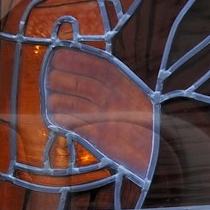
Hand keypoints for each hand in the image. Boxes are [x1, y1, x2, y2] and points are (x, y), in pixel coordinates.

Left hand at [41, 45, 157, 183]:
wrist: (160, 152)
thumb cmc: (148, 125)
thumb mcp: (136, 96)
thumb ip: (116, 85)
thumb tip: (87, 76)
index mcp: (123, 81)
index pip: (90, 63)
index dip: (70, 59)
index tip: (57, 57)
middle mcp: (111, 95)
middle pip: (74, 81)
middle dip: (56, 78)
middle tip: (49, 78)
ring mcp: (103, 115)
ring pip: (67, 100)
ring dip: (54, 99)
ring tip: (51, 99)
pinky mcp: (97, 135)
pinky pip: (69, 122)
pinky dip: (59, 118)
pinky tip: (56, 118)